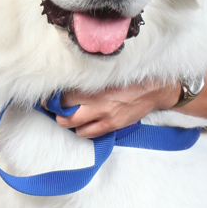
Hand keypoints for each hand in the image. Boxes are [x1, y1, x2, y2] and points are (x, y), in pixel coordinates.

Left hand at [55, 81, 179, 137]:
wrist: (155, 89)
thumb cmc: (131, 79)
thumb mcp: (109, 74)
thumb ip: (90, 80)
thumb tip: (69, 86)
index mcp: (95, 85)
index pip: (64, 95)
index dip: (54, 98)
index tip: (51, 98)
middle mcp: (97, 101)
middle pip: (64, 114)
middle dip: (58, 113)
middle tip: (58, 108)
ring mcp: (104, 115)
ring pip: (73, 126)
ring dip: (70, 123)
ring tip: (72, 116)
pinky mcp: (112, 125)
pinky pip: (88, 133)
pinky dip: (83, 130)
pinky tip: (85, 123)